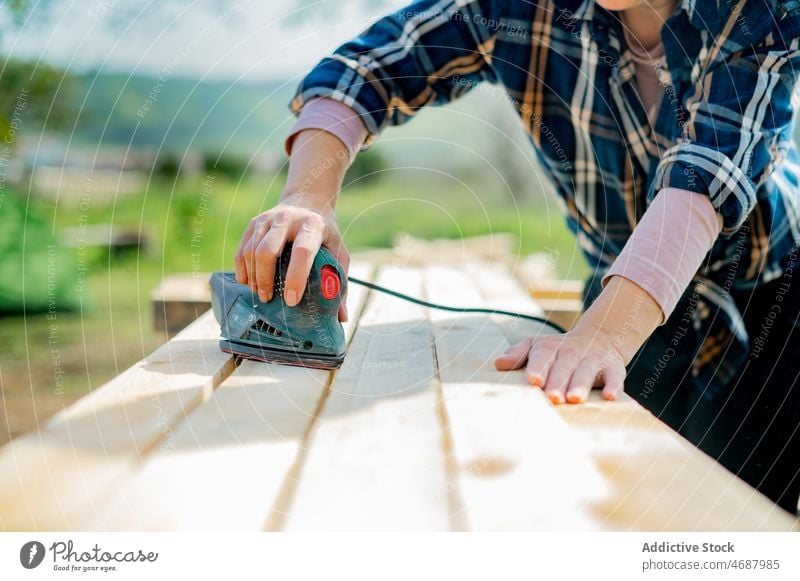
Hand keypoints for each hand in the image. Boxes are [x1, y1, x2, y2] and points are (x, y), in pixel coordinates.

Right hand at [234, 195, 349, 321]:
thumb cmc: (325, 233)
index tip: (291, 300)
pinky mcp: (255, 222)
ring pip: (251, 250)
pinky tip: (247, 282)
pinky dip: (242, 268)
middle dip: (265, 279)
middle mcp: (287, 219)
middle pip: (267, 251)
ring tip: (260, 293)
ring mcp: (268, 219)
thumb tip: (342, 317)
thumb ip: (340, 282)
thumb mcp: (339, 252)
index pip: (302, 252)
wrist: (308, 200)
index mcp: (312, 226)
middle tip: (268, 299)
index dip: (295, 277)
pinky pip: (242, 248)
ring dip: (253, 276)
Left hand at [494, 325, 626, 403]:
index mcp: (550, 347)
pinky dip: (614, 385)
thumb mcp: (537, 346)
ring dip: (580, 384)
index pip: (543, 355)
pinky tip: (610, 396)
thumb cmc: (559, 351)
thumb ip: (519, 354)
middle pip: (564, 365)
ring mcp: (592, 359)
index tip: (533, 380)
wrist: (599, 338)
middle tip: (552, 397)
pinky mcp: (613, 368)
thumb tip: (499, 364)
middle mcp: (572, 351)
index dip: (538, 366)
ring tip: (574, 398)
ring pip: (586, 370)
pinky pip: (615, 376)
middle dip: (558, 381)